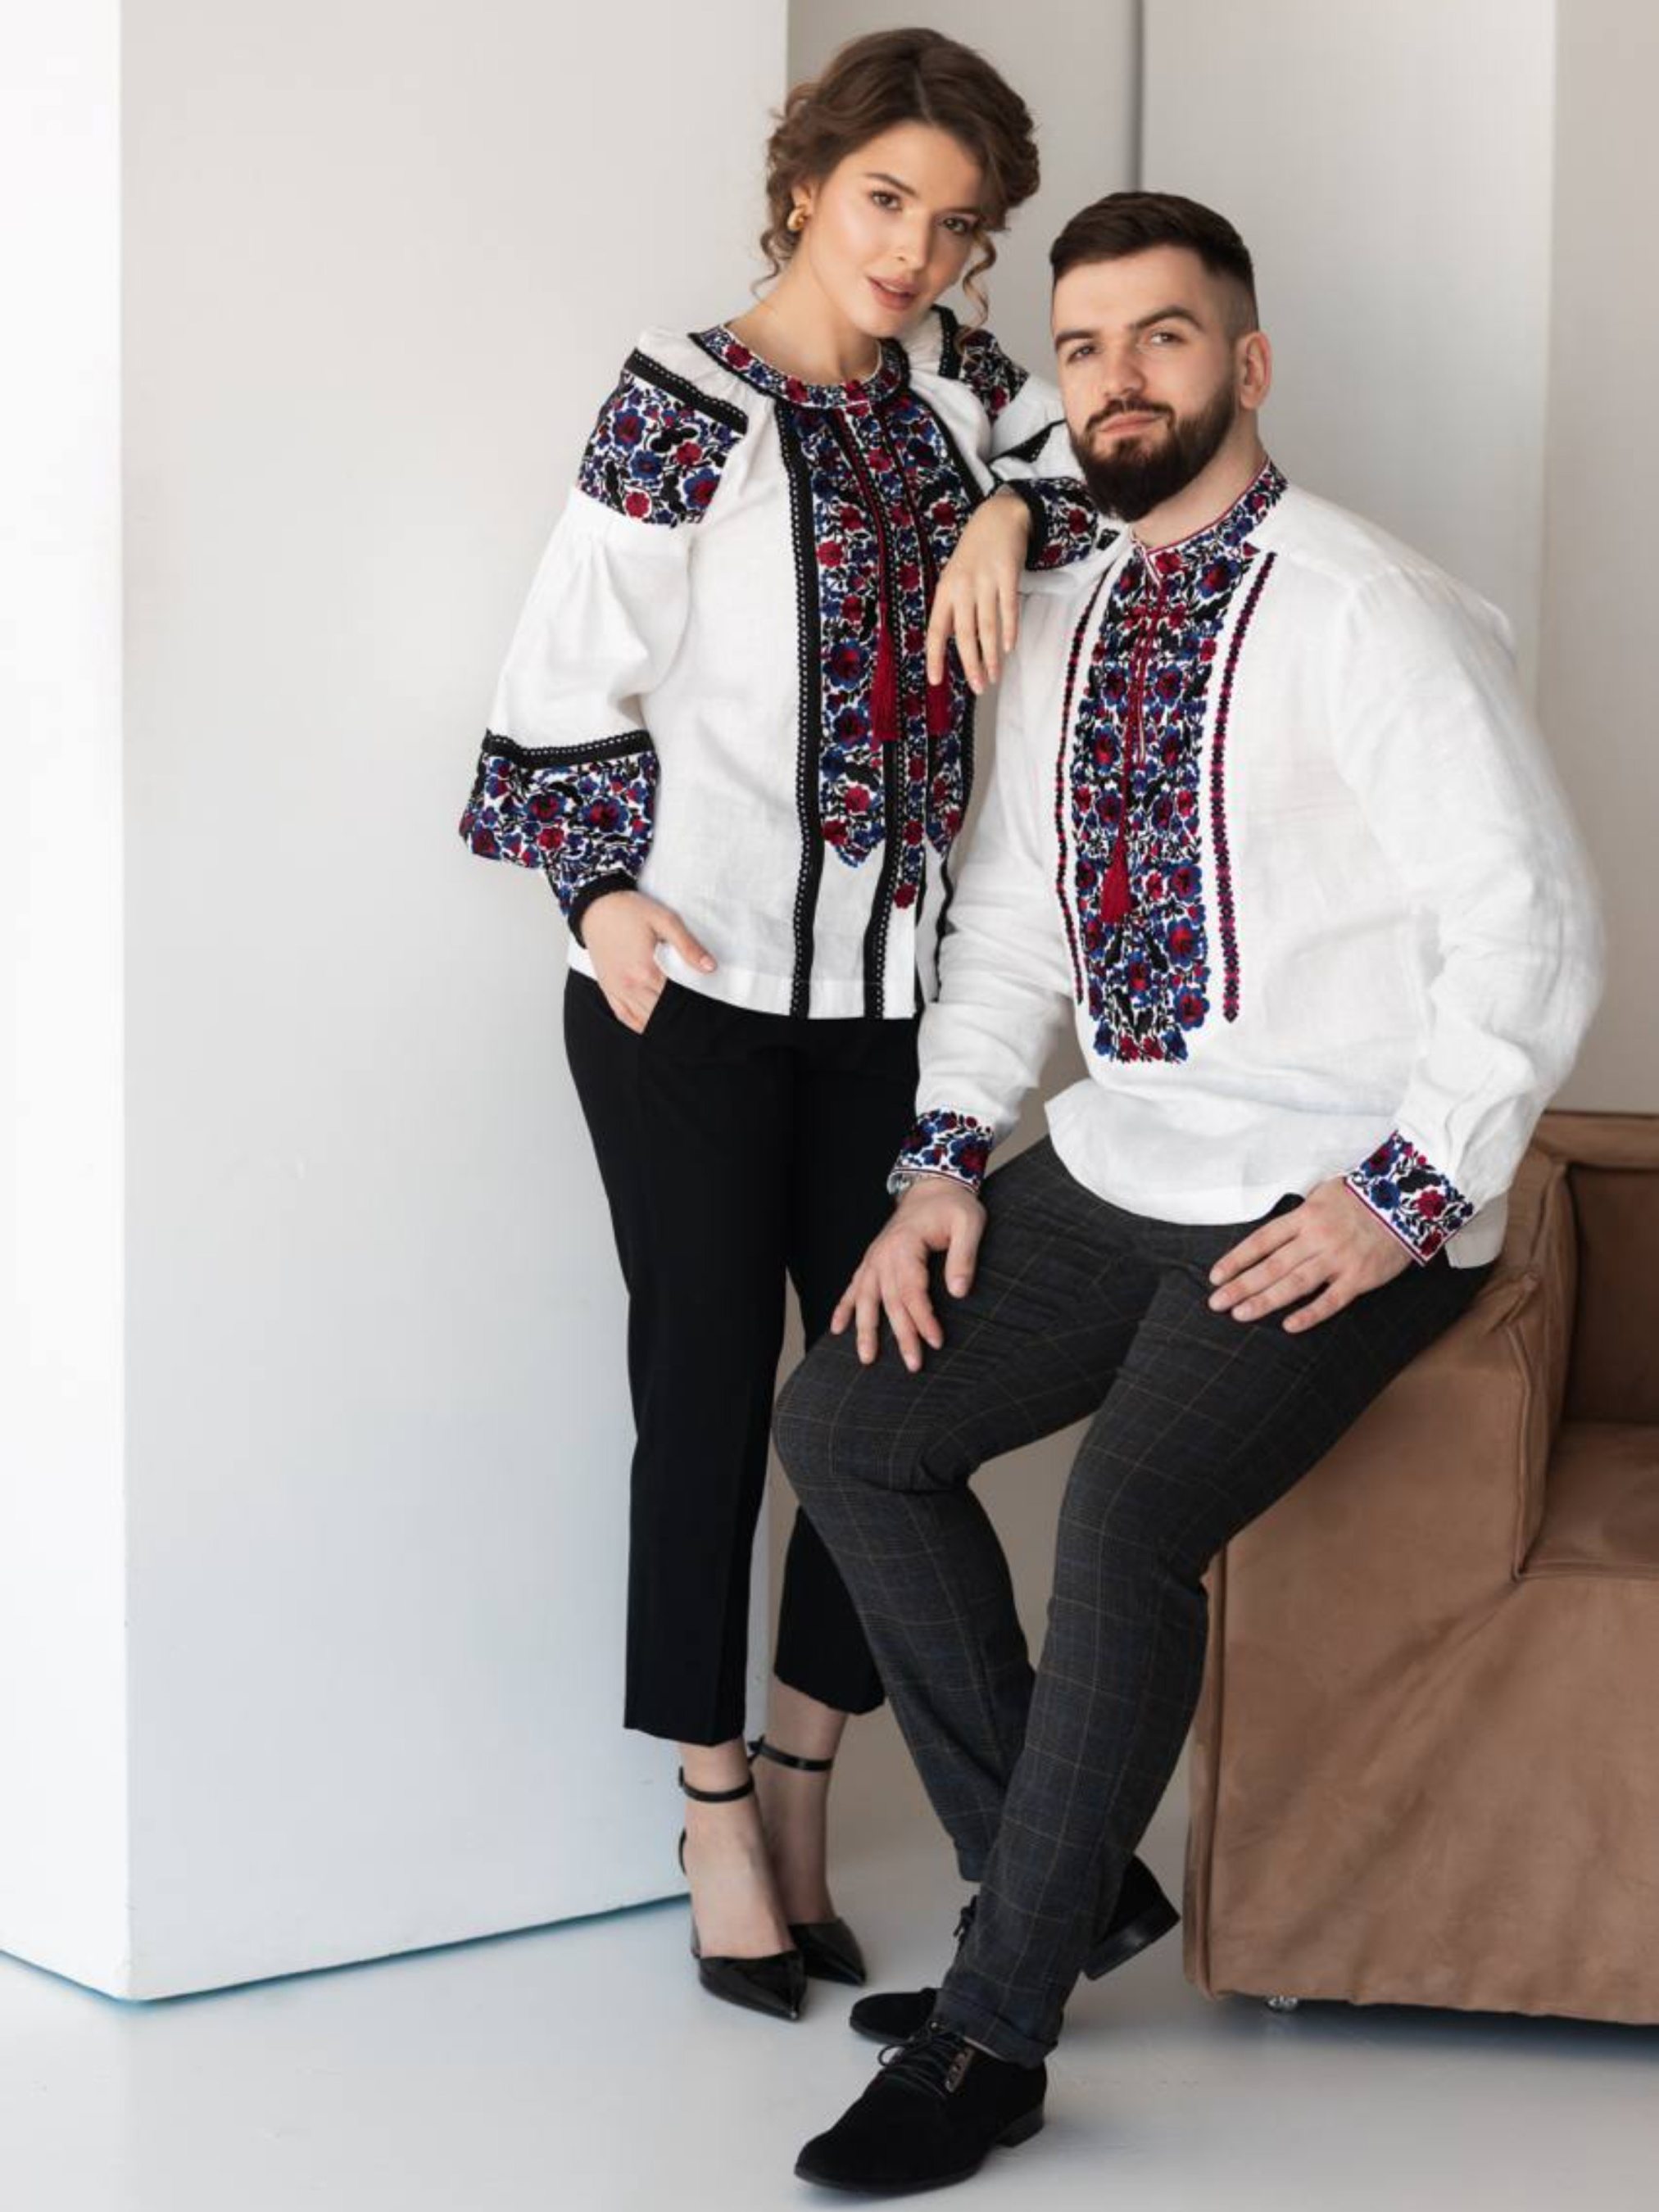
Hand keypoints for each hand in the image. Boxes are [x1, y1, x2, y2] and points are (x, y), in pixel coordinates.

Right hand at [581, 889, 715, 1032]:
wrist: (597, 907)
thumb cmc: (630, 911)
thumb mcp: (665, 920)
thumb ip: (688, 946)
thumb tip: (710, 967)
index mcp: (646, 970)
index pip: (676, 999)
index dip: (691, 1002)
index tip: (704, 1001)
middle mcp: (630, 986)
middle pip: (662, 1012)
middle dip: (679, 1013)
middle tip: (695, 1014)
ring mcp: (618, 990)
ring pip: (645, 1020)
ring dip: (662, 1020)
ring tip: (678, 1018)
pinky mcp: (609, 989)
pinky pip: (626, 1017)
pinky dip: (641, 1024)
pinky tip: (653, 1023)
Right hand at [831, 1177, 986, 1371]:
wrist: (932, 1187)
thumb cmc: (954, 1206)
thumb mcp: (969, 1223)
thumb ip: (964, 1257)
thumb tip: (958, 1293)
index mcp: (905, 1245)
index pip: (912, 1290)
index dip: (924, 1318)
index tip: (936, 1342)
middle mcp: (883, 1254)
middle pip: (889, 1301)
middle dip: (901, 1335)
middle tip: (913, 1364)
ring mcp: (874, 1258)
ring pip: (865, 1299)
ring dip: (865, 1330)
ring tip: (867, 1359)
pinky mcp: (871, 1261)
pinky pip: (852, 1287)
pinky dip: (843, 1309)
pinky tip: (836, 1329)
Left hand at [925, 487, 1029, 696]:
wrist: (998, 517)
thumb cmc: (974, 554)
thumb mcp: (954, 578)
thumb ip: (952, 608)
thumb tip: (948, 641)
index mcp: (945, 591)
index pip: (936, 630)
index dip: (935, 657)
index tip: (936, 681)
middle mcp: (962, 587)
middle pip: (965, 634)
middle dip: (971, 664)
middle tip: (977, 687)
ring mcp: (985, 581)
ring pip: (988, 627)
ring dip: (992, 655)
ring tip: (994, 677)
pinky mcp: (1008, 575)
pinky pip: (1009, 609)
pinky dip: (1009, 631)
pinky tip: (1009, 648)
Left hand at [1208, 1178, 1412, 1332]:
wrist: (1408, 1201)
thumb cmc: (1362, 1197)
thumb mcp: (1323, 1194)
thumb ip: (1298, 1216)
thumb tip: (1273, 1236)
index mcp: (1304, 1217)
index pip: (1261, 1240)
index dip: (1236, 1259)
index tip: (1216, 1276)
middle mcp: (1317, 1239)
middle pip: (1271, 1266)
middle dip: (1241, 1285)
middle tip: (1216, 1302)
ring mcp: (1338, 1259)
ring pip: (1294, 1284)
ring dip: (1265, 1301)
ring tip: (1239, 1314)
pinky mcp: (1359, 1278)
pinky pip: (1331, 1300)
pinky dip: (1310, 1314)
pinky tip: (1288, 1326)